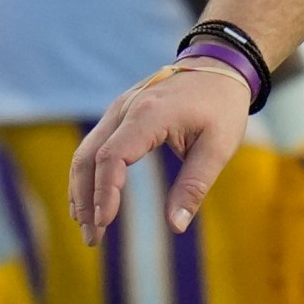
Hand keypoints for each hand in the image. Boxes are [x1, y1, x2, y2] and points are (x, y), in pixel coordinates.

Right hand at [72, 59, 252, 240]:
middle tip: (91, 239)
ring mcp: (119, 108)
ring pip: (85, 152)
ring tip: (87, 227)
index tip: (104, 224)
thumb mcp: (218, 147)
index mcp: (148, 115)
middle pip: (89, 158)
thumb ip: (194, 187)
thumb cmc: (221, 106)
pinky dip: (86, 174)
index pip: (111, 158)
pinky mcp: (120, 112)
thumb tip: (175, 227)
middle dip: (85, 200)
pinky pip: (94, 145)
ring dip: (81, 190)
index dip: (104, 193)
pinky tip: (87, 200)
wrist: (220, 64)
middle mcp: (125, 109)